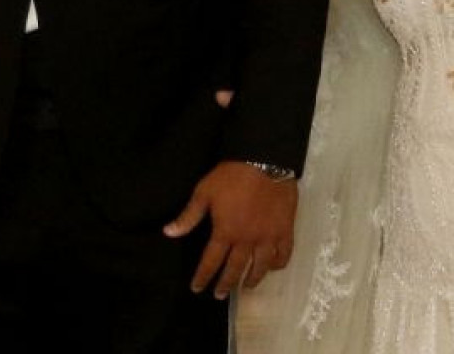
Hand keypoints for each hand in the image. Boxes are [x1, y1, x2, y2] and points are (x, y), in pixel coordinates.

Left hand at [164, 161, 296, 298]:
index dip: (203, 277)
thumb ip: (189, 215)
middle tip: (219, 294)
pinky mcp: (285, 230)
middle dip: (225, 284)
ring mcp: (268, 237)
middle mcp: (246, 241)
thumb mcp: (204, 192)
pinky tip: (272, 266)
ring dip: (252, 280)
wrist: (265, 159)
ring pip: (260, 267)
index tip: (197, 288)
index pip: (211, 262)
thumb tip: (168, 233)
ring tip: (246, 287)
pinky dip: (278, 264)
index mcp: (225, 232)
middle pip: (235, 270)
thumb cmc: (232, 175)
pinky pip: (283, 254)